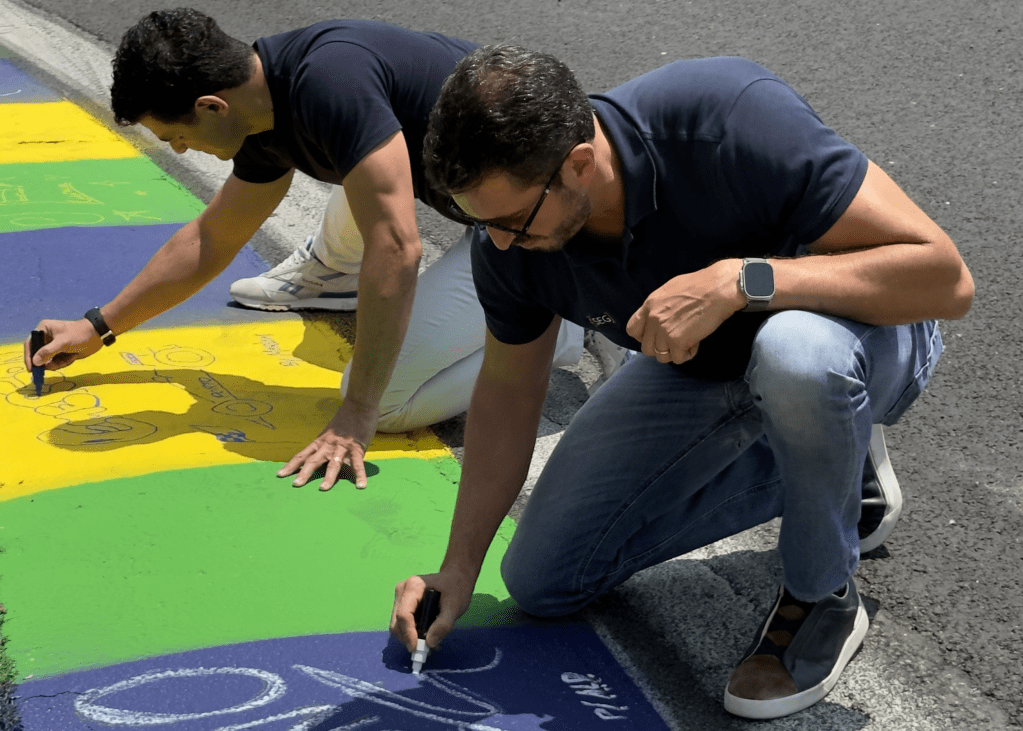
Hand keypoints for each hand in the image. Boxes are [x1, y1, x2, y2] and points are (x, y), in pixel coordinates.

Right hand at [24, 319, 101, 371]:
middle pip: (39, 355)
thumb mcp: (63, 342)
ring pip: (48, 361)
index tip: (31, 368)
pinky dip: (63, 363)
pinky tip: (72, 358)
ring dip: (56, 363)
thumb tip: (35, 362)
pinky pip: (57, 362)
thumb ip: (48, 352)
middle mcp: (47, 337)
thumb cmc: (79, 334)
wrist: (98, 335)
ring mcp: (55, 346)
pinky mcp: (62, 352)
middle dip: (46, 362)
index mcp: (44, 329)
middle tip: (52, 366)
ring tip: (67, 359)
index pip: (31, 344)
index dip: (29, 356)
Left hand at [277, 399, 377, 489]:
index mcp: (320, 441)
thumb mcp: (330, 431)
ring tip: (323, 489)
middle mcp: (328, 445)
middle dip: (304, 473)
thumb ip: (326, 444)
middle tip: (296, 485)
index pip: (302, 455)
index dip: (291, 465)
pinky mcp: (357, 448)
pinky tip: (360, 486)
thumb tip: (322, 456)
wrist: (359, 405)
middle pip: (313, 461)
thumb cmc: (345, 418)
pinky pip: (357, 464)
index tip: (280, 475)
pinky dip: (359, 475)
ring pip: (334, 464)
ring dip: (328, 477)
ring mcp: (342, 447)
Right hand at [390, 570, 475, 651]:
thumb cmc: (456, 587)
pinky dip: (410, 633)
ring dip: (409, 638)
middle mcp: (402, 590)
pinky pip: (401, 623)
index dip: (409, 633)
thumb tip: (430, 643)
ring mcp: (401, 597)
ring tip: (428, 645)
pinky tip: (425, 637)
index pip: (404, 614)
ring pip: (397, 625)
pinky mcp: (403, 604)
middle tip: (425, 651)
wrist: (456, 576)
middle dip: (408, 638)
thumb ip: (443, 625)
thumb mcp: (455, 606)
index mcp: (413, 586)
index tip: (417, 648)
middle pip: (397, 622)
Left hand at [626, 259, 744, 363]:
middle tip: (676, 340)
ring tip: (688, 341)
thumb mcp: (670, 290)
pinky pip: (678, 358)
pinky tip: (695, 343)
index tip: (655, 336)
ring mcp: (663, 331)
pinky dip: (687, 354)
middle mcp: (653, 319)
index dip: (643, 336)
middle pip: (646, 348)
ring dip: (674, 352)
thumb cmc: (700, 285)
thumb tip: (659, 317)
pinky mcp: (677, 341)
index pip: (632, 329)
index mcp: (649, 305)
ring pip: (661, 356)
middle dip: (661, 347)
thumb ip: (660, 306)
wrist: (717, 289)